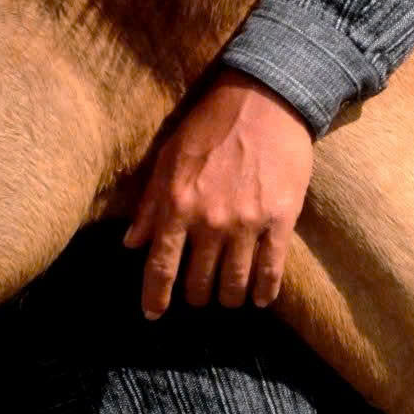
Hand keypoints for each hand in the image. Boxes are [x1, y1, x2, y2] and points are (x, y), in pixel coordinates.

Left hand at [123, 69, 313, 317]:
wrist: (265, 100)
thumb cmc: (210, 125)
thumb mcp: (169, 158)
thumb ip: (150, 204)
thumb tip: (131, 243)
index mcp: (178, 205)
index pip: (161, 266)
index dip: (155, 296)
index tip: (153, 313)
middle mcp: (210, 221)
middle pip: (199, 280)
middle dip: (195, 295)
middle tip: (197, 296)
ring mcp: (248, 223)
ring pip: (235, 282)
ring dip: (228, 297)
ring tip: (227, 299)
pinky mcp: (281, 220)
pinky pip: (272, 269)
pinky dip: (265, 291)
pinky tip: (260, 300)